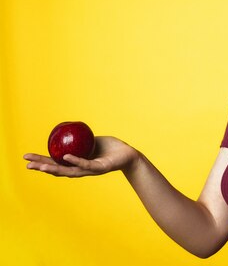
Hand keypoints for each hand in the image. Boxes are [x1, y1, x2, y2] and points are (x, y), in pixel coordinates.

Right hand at [24, 136, 138, 177]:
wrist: (128, 154)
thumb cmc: (111, 147)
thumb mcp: (91, 140)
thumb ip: (80, 138)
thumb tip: (65, 129)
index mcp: (77, 163)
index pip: (56, 163)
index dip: (42, 161)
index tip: (27, 158)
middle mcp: (81, 169)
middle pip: (58, 169)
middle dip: (41, 166)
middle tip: (27, 163)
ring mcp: (89, 170)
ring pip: (68, 170)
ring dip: (53, 168)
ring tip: (40, 165)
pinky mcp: (100, 168)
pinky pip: (85, 164)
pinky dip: (75, 161)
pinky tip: (65, 157)